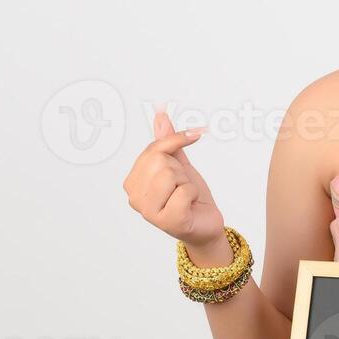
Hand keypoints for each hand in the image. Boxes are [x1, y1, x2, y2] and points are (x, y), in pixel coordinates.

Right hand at [122, 106, 224, 246]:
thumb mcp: (179, 164)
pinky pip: (184, 192)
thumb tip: (160, 114)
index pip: (152, 150)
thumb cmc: (189, 196)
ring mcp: (148, 212)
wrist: (205, 224)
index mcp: (133, 181)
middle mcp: (135, 197)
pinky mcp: (167, 221)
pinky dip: (193, 196)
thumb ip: (167, 142)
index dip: (176, 140)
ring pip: (171, 175)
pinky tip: (189, 207)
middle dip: (180, 170)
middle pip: (160, 161)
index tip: (195, 133)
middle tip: (183, 186)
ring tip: (185, 197)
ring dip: (186, 183)